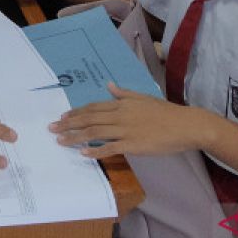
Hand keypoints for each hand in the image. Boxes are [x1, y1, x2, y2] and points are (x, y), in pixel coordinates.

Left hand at [50, 83, 212, 158]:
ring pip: (94, 132)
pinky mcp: (134, 144)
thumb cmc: (166, 112)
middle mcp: (120, 115)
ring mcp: (126, 130)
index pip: (93, 107)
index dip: (76, 112)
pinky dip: (95, 150)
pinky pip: (110, 148)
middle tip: (52, 128)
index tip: (62, 116)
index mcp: (122, 104)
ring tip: (61, 140)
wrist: (186, 125)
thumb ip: (123, 93)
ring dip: (75, 136)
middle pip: (89, 119)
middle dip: (68, 124)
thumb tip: (109, 85)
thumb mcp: (143, 98)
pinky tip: (83, 153)